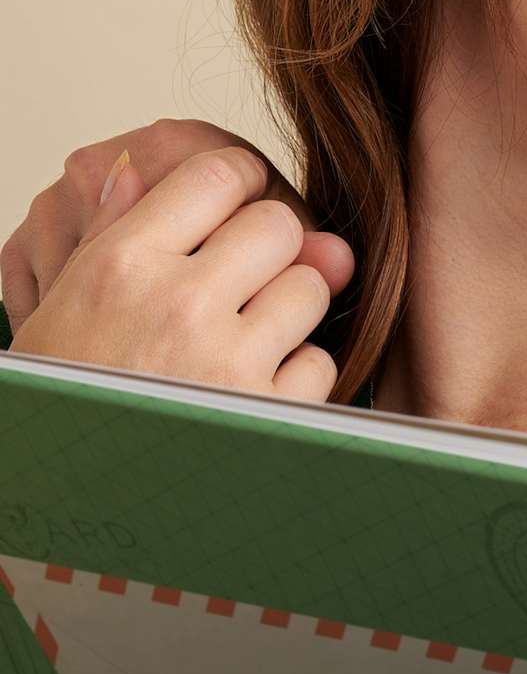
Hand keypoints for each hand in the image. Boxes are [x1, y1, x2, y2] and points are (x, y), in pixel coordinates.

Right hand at [6, 141, 353, 402]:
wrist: (64, 507)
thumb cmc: (63, 407)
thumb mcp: (59, 310)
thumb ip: (110, 233)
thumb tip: (134, 167)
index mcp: (120, 268)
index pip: (218, 175)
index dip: (239, 183)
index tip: (239, 205)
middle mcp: (177, 307)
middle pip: (278, 225)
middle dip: (268, 248)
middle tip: (240, 283)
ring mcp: (227, 362)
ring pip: (311, 287)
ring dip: (287, 311)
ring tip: (240, 341)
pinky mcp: (268, 416)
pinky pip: (319, 362)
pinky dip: (295, 377)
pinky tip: (249, 391)